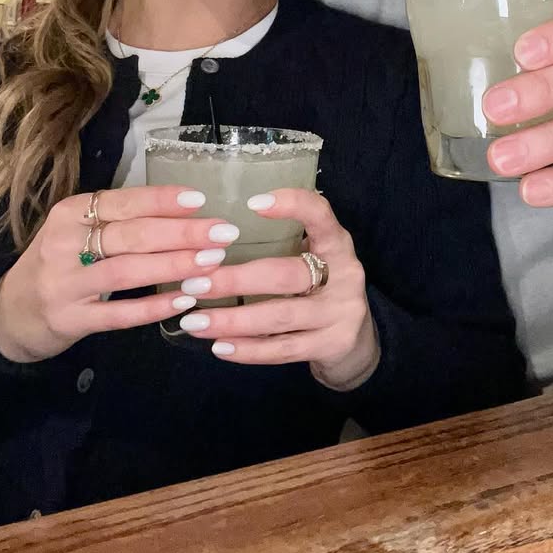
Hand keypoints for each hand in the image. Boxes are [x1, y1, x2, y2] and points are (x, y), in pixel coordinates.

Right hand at [0, 186, 233, 362]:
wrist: (10, 313)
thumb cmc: (59, 264)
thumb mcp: (78, 232)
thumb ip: (120, 221)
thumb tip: (184, 211)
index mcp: (70, 213)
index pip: (124, 202)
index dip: (163, 200)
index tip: (201, 200)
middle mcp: (63, 244)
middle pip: (132, 234)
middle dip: (182, 233)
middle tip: (222, 234)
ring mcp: (64, 284)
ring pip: (127, 271)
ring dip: (173, 266)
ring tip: (212, 264)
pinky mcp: (69, 320)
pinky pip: (118, 314)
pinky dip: (153, 307)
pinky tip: (183, 301)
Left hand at [174, 187, 379, 391]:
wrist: (358, 340)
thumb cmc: (320, 288)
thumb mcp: (313, 257)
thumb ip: (282, 244)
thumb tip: (213, 237)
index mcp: (337, 244)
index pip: (321, 215)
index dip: (292, 205)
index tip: (252, 203)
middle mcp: (345, 275)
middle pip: (286, 275)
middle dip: (236, 280)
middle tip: (195, 284)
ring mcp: (341, 313)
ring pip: (280, 316)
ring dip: (233, 320)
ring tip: (195, 322)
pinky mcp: (333, 345)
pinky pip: (284, 348)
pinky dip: (249, 349)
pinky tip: (220, 347)